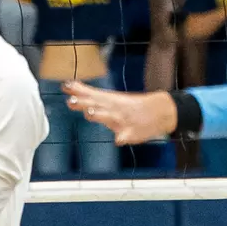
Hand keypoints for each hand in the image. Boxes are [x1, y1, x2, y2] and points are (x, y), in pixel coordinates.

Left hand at [63, 80, 177, 145]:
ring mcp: (123, 119)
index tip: (65, 87)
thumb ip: (88, 94)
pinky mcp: (132, 132)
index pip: (91, 95)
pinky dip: (122, 137)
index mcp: (109, 101)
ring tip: (90, 112)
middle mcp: (113, 108)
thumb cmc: (130, 107)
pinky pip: (126, 136)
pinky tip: (118, 140)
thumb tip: (68, 85)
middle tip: (71, 101)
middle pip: (97, 104)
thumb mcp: (110, 98)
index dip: (78, 91)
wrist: (161, 111)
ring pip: (109, 117)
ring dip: (99, 114)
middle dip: (84, 103)